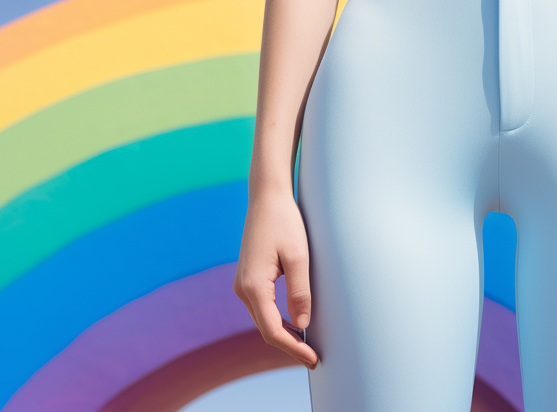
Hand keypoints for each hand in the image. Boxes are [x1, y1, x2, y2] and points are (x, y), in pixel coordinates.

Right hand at [234, 185, 319, 368]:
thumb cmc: (285, 221)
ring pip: (263, 319)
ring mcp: (243, 284)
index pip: (272, 330)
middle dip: (289, 345)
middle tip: (314, 358)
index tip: (313, 358)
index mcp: (253, 286)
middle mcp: (242, 289)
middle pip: (266, 329)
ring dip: (284, 334)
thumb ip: (300, 291)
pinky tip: (295, 323)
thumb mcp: (299, 255)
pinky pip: (262, 307)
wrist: (267, 197)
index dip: (293, 348)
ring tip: (307, 345)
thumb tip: (302, 325)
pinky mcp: (248, 278)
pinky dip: (278, 320)